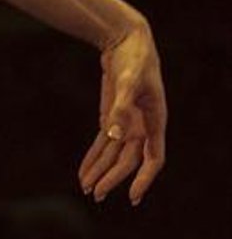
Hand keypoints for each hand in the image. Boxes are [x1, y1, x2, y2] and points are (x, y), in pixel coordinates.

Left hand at [80, 20, 166, 205]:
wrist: (126, 42)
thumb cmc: (134, 60)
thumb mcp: (129, 82)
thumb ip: (122, 108)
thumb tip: (114, 136)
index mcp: (155, 121)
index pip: (153, 159)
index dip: (144, 179)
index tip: (133, 196)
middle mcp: (143, 127)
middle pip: (128, 162)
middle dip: (113, 179)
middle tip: (96, 195)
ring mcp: (127, 124)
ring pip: (114, 156)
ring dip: (101, 172)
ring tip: (86, 190)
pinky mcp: (112, 118)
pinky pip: (103, 144)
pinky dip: (93, 158)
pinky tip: (84, 172)